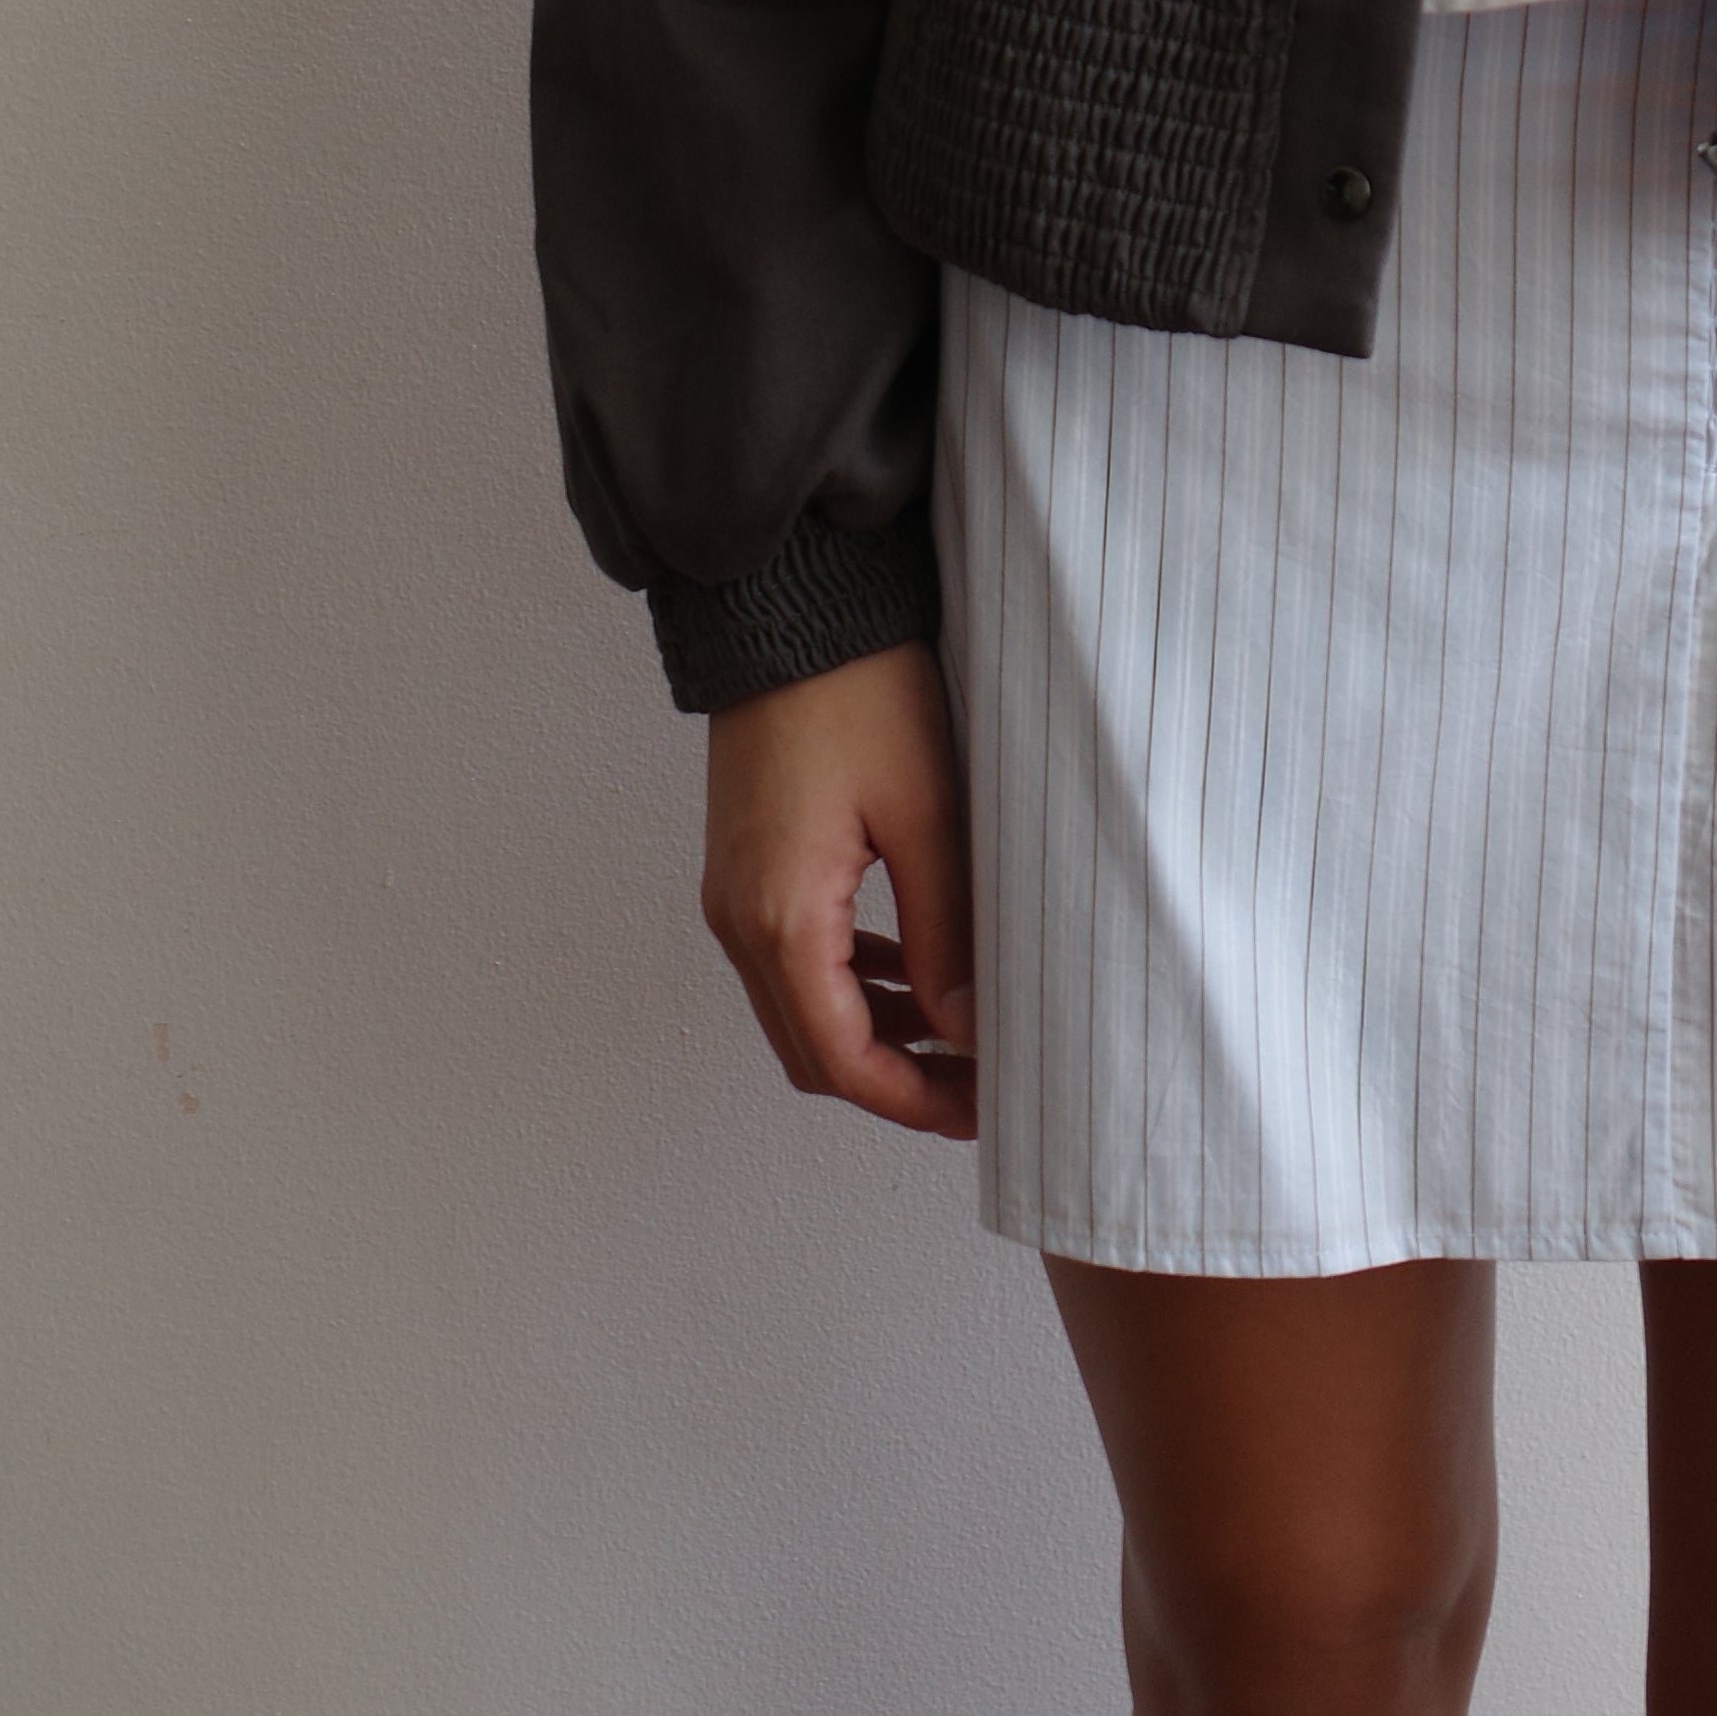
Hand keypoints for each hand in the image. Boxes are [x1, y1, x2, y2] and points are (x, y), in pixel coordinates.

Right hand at [699, 640, 978, 1140]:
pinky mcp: (746, 866)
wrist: (790, 606)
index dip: (912, 1099)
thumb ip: (946, 931)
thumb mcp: (926, 812)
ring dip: (876, 1036)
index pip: (840, 1060)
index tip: (981, 1110)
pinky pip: (793, 959)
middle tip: (982, 1084)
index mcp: (780, 917)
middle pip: (813, 1051)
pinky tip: (913, 971)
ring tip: (961, 1035)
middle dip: (898, 1081)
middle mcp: (739, 920)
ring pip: (801, 1010)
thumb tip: (970, 1027)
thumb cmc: (860, 692)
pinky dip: (852, 985)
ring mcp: (734, 894)